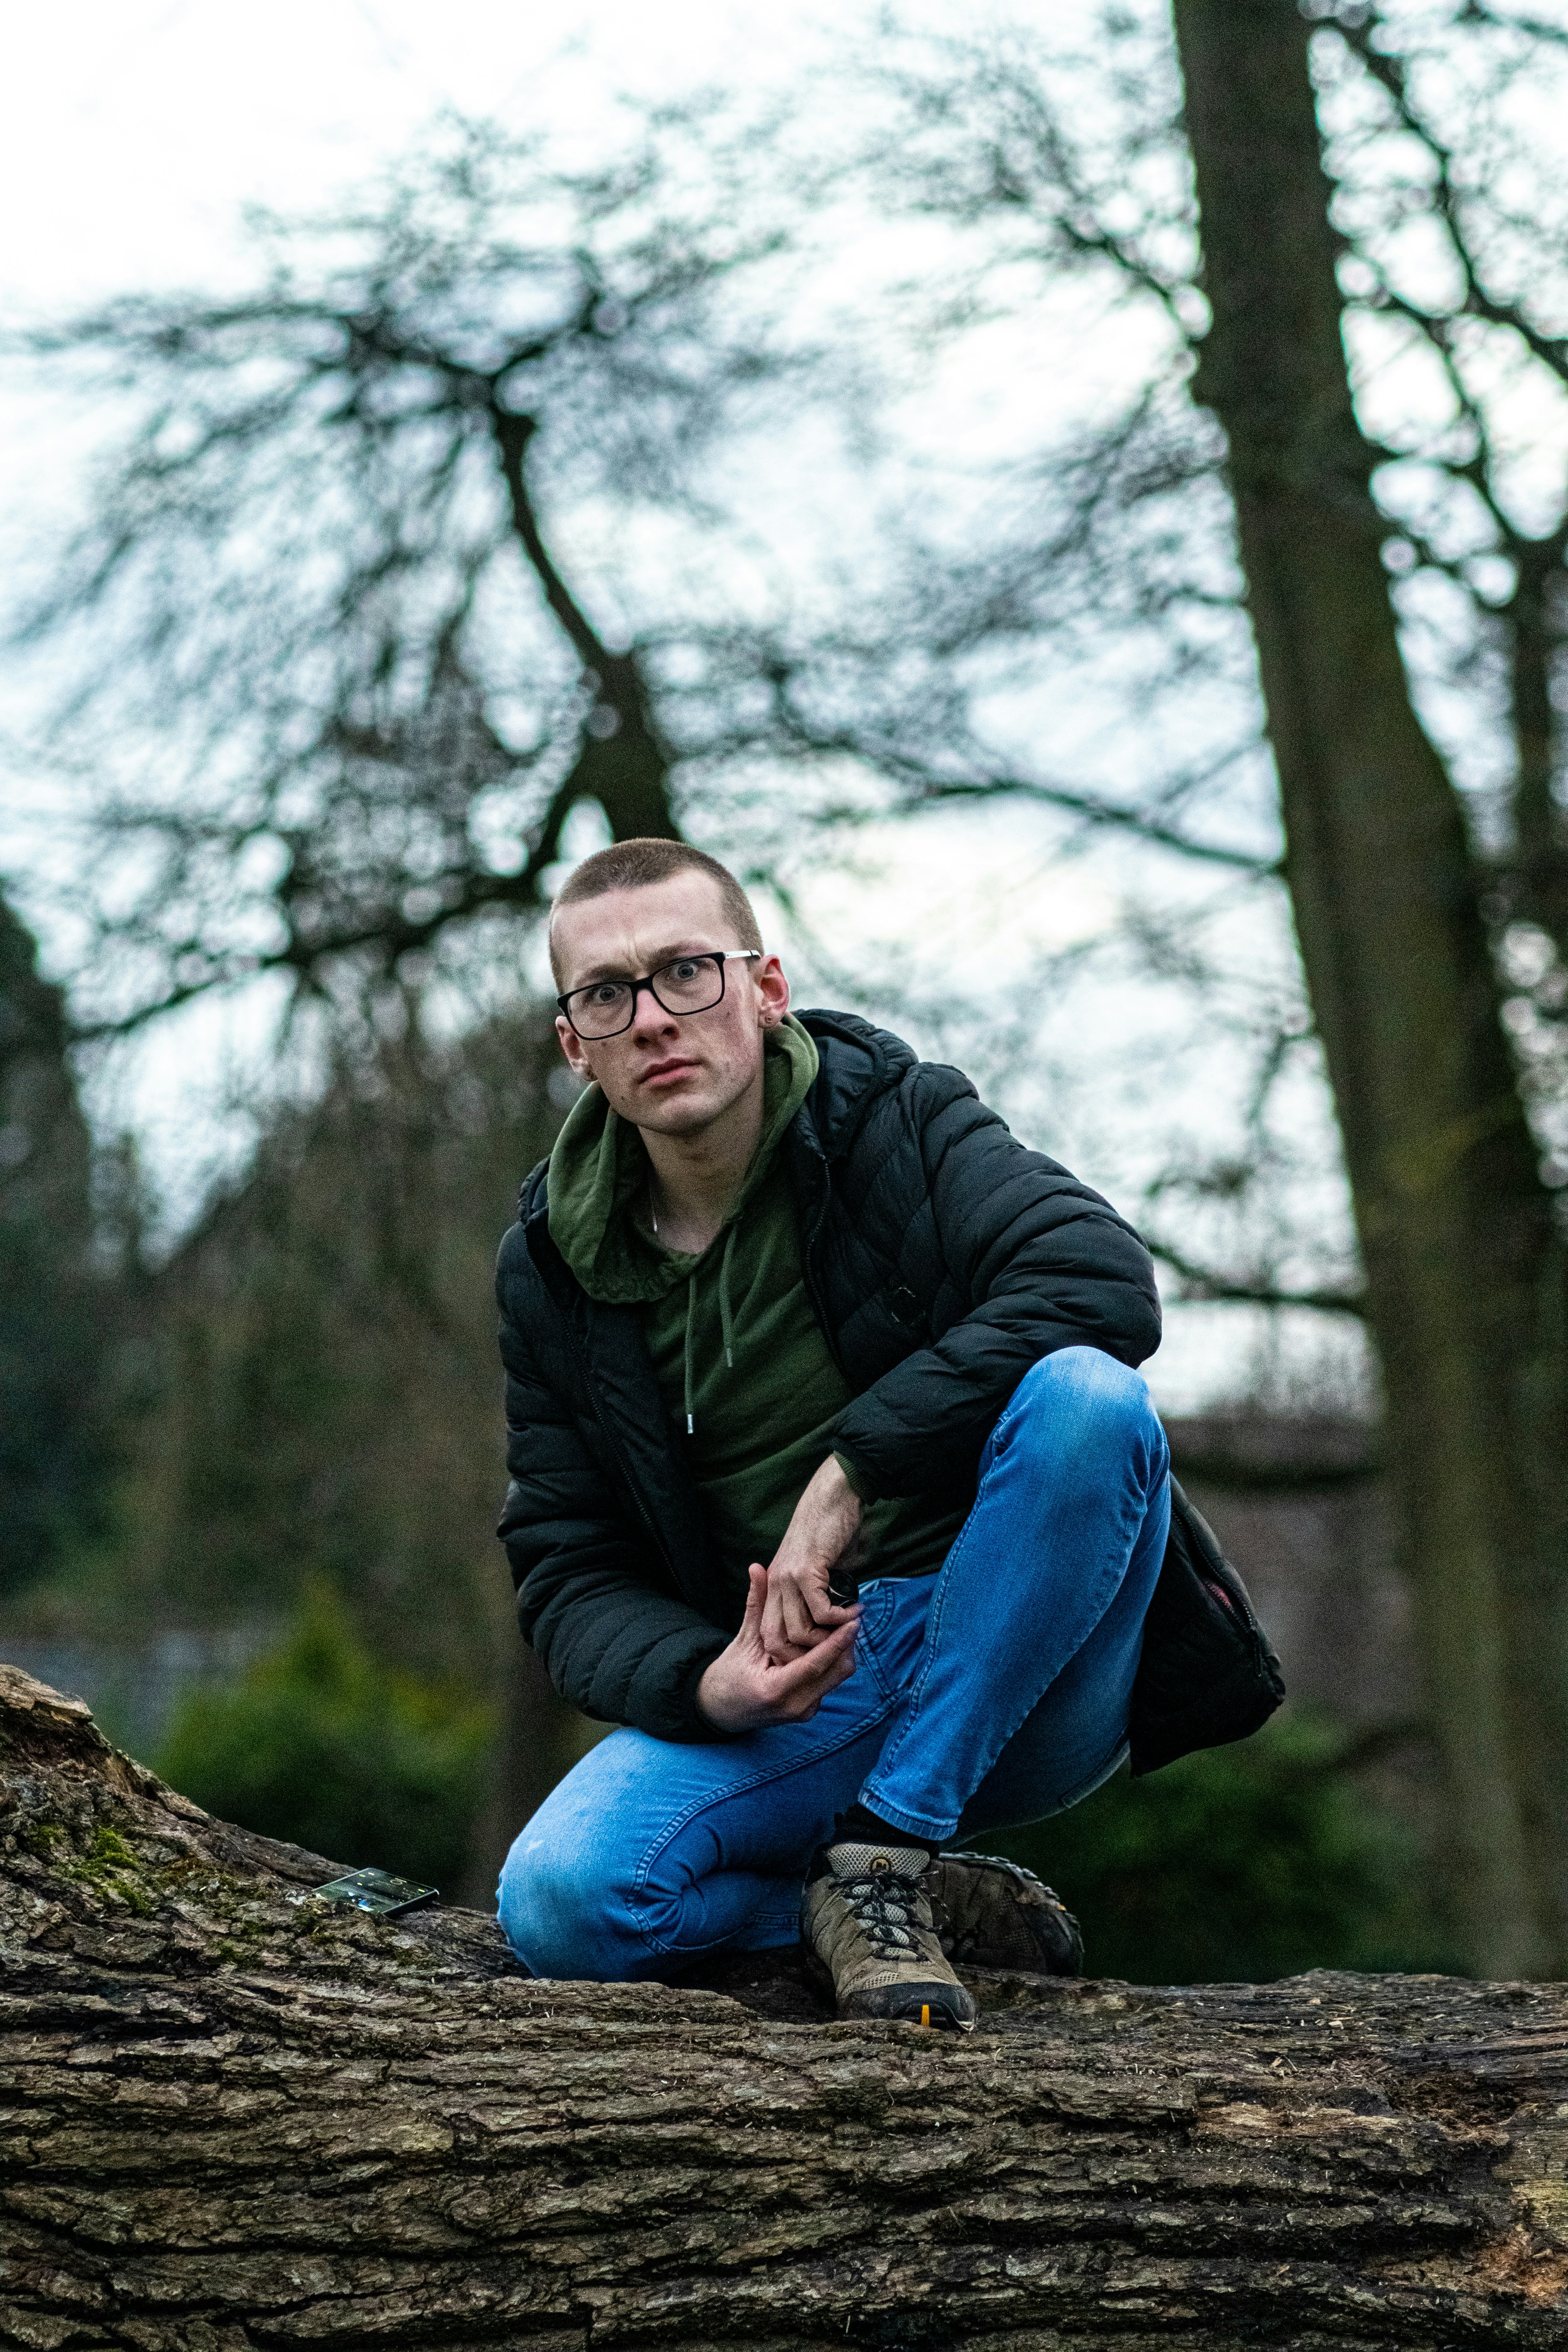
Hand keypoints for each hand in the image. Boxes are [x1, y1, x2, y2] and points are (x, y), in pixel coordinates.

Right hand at [697, 1566, 859, 1732]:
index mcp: (774, 1689)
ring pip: (837, 1677)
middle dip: (847, 1643)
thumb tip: (757, 1567)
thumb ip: (755, 1605)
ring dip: (843, 1651)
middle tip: (852, 1616)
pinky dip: (833, 1662)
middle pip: (836, 1672)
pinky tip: (831, 1642)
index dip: (838, 1641)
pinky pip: (829, 1682)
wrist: (721, 1710)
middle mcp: (794, 1705)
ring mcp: (803, 1712)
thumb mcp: (742, 1641)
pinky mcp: (808, 1711)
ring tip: (844, 1625)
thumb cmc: (727, 1676)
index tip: (855, 1620)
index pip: (815, 1664)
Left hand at [760, 1455, 863, 1664]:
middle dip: (806, 1656)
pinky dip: (841, 1620)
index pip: (769, 1636)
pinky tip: (855, 1613)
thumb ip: (816, 1596)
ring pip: (800, 1633)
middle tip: (835, 1651)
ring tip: (848, 1632)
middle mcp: (774, 1585)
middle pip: (777, 1641)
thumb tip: (831, 1626)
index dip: (791, 1653)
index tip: (818, 1655)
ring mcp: (787, 1578)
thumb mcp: (815, 1568)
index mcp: (773, 1586)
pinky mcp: (806, 1571)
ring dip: (828, 1640)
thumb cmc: (829, 1531)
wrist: (832, 1497)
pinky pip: (822, 1612)